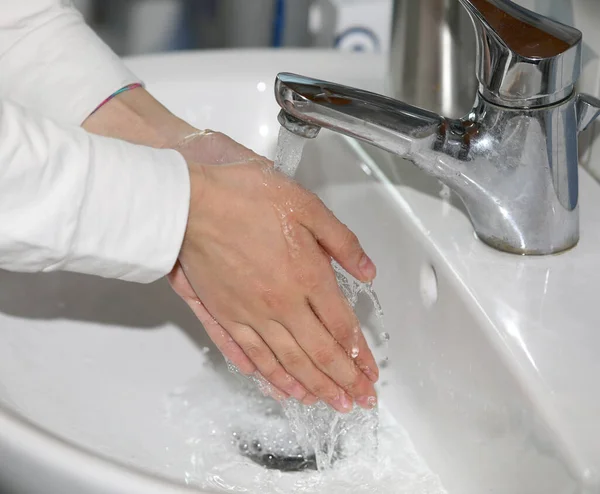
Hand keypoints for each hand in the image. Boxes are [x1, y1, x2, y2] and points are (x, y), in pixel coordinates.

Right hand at [179, 132, 378, 412]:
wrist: (191, 203)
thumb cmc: (246, 197)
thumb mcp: (308, 207)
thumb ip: (342, 242)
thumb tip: (368, 272)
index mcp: (308, 277)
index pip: (343, 328)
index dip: (360, 355)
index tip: (371, 373)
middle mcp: (282, 304)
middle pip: (320, 354)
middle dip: (345, 382)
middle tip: (361, 401)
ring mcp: (252, 315)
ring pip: (288, 362)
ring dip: (313, 387)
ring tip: (331, 404)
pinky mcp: (225, 316)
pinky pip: (250, 355)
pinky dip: (269, 377)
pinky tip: (281, 389)